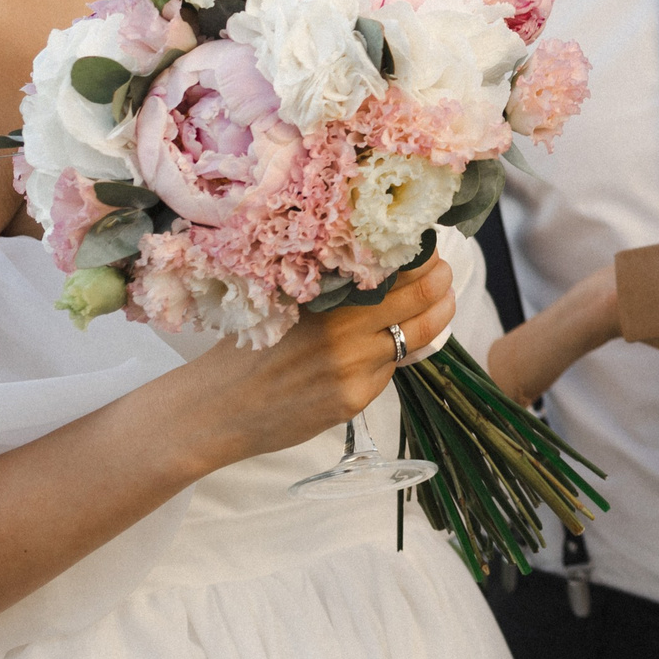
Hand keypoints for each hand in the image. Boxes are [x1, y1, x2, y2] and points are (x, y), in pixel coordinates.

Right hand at [191, 257, 457, 465]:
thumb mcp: (285, 303)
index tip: (431, 249)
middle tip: (445, 273)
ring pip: (416, 336)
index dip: (423, 257)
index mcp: (324, 296)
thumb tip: (385, 266)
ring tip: (439, 304)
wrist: (213, 409)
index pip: (395, 266)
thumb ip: (332, 290)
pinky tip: (380, 352)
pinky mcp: (354, 399)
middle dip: (443, 283)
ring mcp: (353, 367)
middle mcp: (344, 329)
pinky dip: (392, 358)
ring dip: (434, 318)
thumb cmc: (246, 349)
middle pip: (421, 298)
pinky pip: (389, 372)